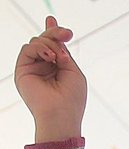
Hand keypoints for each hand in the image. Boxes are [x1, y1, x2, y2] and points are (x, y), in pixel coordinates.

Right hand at [14, 16, 85, 142]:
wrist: (60, 113)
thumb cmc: (72, 97)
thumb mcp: (74, 71)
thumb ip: (65, 54)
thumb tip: (58, 39)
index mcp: (58, 68)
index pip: (54, 47)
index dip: (54, 33)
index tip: (57, 24)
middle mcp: (45, 66)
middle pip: (45, 40)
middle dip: (55, 33)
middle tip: (66, 33)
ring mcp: (33, 67)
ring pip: (36, 42)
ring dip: (50, 44)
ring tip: (58, 58)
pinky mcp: (23, 69)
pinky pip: (28, 48)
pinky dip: (39, 48)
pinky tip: (50, 57)